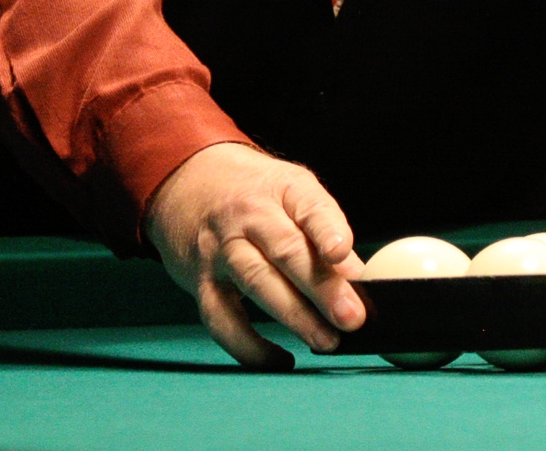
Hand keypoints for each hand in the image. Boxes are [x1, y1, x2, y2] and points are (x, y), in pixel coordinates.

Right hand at [144, 142, 365, 369]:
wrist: (187, 185)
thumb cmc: (256, 194)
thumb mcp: (294, 193)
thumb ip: (324, 232)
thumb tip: (358, 279)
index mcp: (282, 188)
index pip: (308, 206)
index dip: (326, 229)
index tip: (342, 253)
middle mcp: (248, 215)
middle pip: (286, 250)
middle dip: (321, 287)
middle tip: (352, 317)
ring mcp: (221, 248)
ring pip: (257, 282)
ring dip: (294, 316)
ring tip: (327, 341)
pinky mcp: (201, 282)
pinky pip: (222, 318)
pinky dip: (249, 345)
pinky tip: (279, 360)